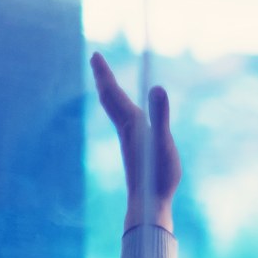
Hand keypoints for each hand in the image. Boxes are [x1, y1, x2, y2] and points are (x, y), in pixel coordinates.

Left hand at [91, 53, 178, 230]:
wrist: (148, 202)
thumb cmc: (158, 175)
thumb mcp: (163, 142)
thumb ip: (160, 114)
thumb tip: (157, 86)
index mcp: (131, 123)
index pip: (113, 92)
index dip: (104, 73)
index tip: (95, 54)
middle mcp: (126, 128)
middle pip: (109, 98)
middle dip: (103, 78)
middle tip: (96, 60)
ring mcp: (130, 139)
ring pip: (114, 110)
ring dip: (110, 93)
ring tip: (108, 83)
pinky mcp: (136, 148)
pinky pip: (123, 121)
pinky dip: (121, 110)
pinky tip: (128, 116)